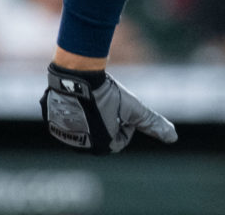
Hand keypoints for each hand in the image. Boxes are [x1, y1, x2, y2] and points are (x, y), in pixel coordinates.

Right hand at [41, 63, 177, 153]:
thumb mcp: (134, 108)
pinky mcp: (51, 121)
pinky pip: (67, 118)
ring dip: (91, 116)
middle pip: (102, 136)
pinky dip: (74, 110)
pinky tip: (79, 98)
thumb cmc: (108, 94)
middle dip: (108, 121)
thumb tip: (173, 137)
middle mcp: (79, 146)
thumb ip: (152, 124)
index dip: (125, 122)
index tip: (121, 108)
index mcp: (100, 147)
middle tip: (107, 104)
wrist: (78, 77)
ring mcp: (62, 135)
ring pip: (84, 127)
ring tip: (94, 100)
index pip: (120, 140)